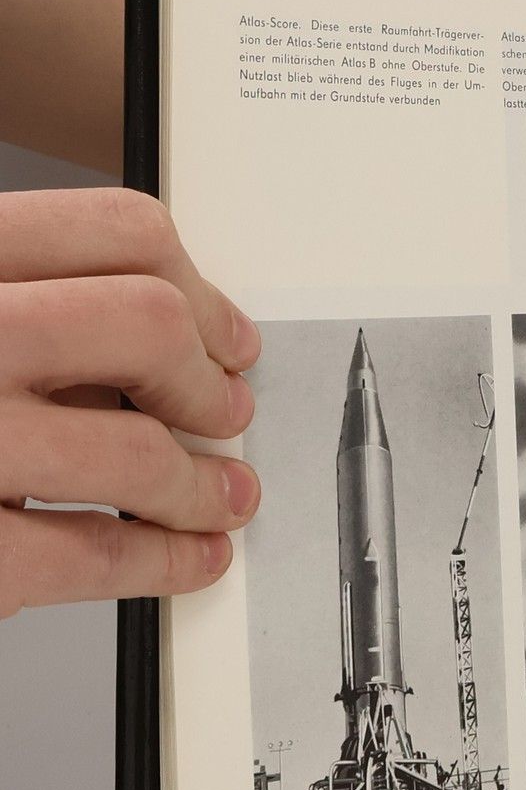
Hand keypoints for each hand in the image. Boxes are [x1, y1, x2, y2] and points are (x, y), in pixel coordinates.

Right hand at [0, 188, 259, 616]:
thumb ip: (33, 307)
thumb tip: (169, 341)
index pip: (114, 229)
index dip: (197, 289)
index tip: (227, 335)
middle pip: (146, 324)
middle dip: (209, 382)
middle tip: (228, 413)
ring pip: (138, 446)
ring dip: (205, 484)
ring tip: (226, 496)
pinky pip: (94, 550)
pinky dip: (165, 559)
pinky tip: (190, 556)